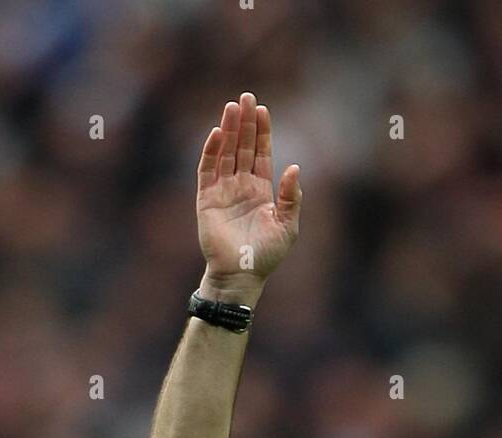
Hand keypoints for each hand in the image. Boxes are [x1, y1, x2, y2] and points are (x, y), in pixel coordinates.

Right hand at [196, 92, 301, 291]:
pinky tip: (216, 133)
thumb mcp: (288, 226)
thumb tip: (295, 167)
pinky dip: (211, 151)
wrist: (241, 275)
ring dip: (228, 130)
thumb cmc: (266, 255)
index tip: (263, 110)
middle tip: (246, 97)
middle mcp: (241, 186)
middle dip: (245, 123)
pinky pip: (207, 170)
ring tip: (232, 106)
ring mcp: (223, 191)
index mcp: (261, 191)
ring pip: (225, 153)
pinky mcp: (206, 199)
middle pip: (242, 147)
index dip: (262, 133)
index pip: (260, 154)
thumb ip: (292, 197)